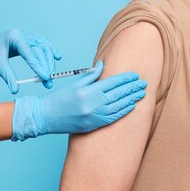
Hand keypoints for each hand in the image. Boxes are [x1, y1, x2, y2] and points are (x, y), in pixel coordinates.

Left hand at [0, 26, 60, 92]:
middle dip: (46, 66)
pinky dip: (49, 52)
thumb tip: (15, 90)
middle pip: (41, 50)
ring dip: (49, 61)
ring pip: (44, 48)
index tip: (45, 78)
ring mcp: (27, 37)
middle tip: (48, 81)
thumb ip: (8, 77)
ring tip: (50, 76)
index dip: (39, 67)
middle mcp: (24, 35)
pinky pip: (42, 45)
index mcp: (16, 37)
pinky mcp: (28, 41)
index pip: (31, 54)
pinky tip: (56, 58)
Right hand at [11, 61, 146, 140]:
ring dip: (131, 99)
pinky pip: (112, 118)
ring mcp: (94, 115)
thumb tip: (103, 65)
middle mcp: (93, 103)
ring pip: (118, 106)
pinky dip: (123, 112)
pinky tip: (131, 106)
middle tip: (143, 84)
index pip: (112, 83)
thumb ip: (91, 76)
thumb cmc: (59, 99)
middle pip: (118, 94)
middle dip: (132, 88)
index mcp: (88, 91)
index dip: (125, 79)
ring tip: (141, 94)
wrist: (46, 117)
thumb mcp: (75, 84)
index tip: (135, 75)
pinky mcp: (93, 125)